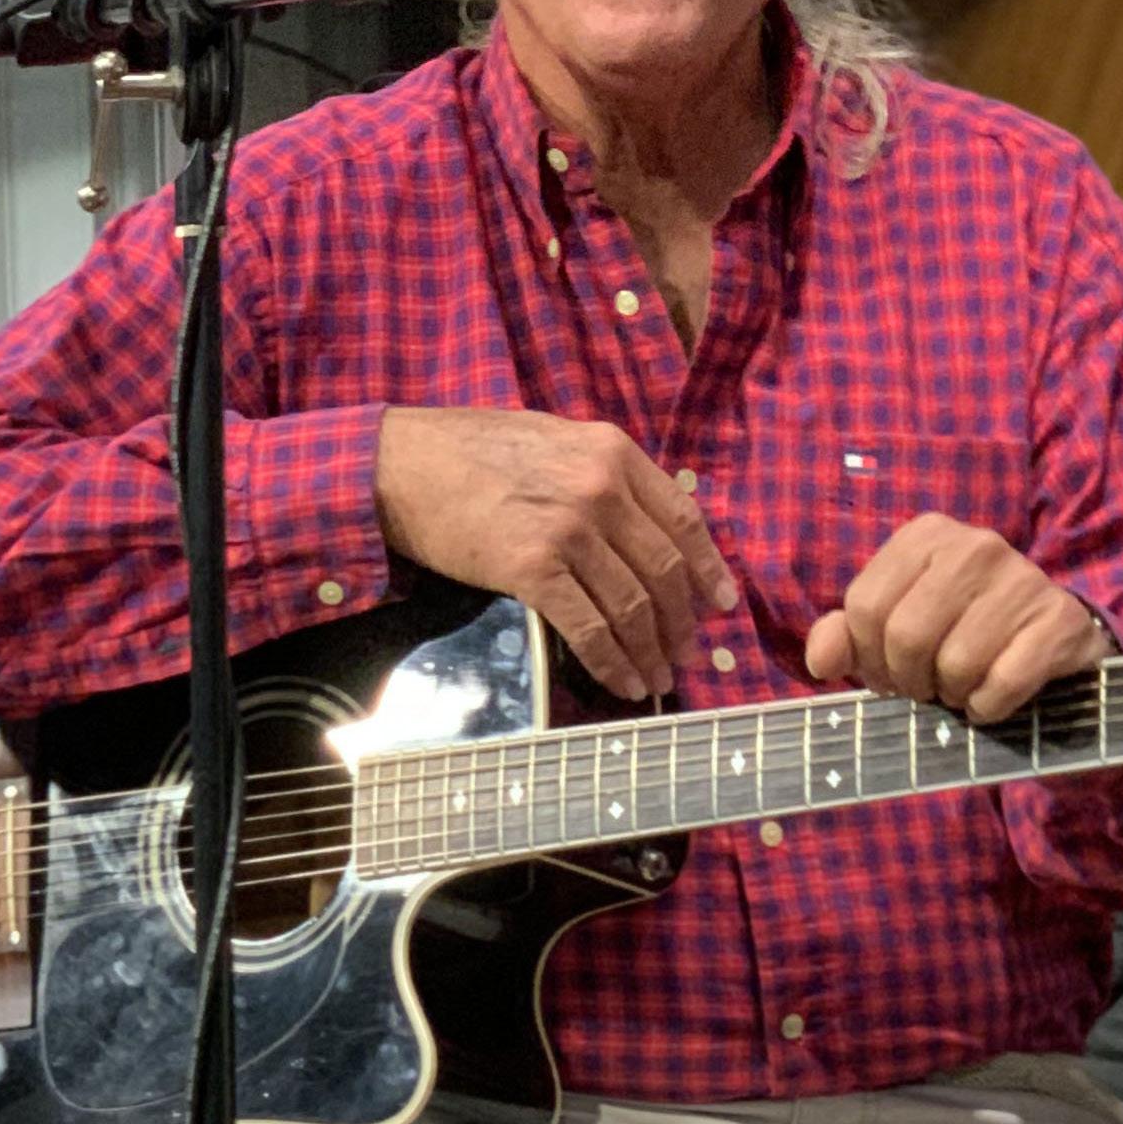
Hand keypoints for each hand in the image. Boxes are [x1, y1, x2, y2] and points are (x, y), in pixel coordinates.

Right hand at [374, 408, 737, 698]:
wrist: (400, 465)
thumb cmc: (470, 451)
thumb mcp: (555, 440)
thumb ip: (603, 475)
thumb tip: (644, 527)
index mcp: (613, 453)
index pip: (683, 519)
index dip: (709, 569)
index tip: (722, 603)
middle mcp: (601, 489)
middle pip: (665, 570)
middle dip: (682, 622)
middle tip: (687, 653)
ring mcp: (569, 530)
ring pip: (634, 606)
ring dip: (652, 651)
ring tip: (659, 677)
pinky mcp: (532, 569)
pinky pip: (590, 628)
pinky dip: (613, 663)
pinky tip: (623, 683)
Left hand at [803, 513, 1107, 723]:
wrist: (1054, 642)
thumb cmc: (961, 632)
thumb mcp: (896, 626)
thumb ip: (847, 636)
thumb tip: (822, 662)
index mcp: (926, 536)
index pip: (865, 606)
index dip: (869, 657)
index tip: (890, 675)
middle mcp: (975, 544)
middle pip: (907, 635)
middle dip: (910, 681)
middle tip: (928, 688)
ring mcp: (1023, 578)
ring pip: (957, 663)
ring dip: (954, 695)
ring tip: (964, 687)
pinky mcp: (1060, 620)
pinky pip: (1004, 683)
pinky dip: (990, 706)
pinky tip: (994, 698)